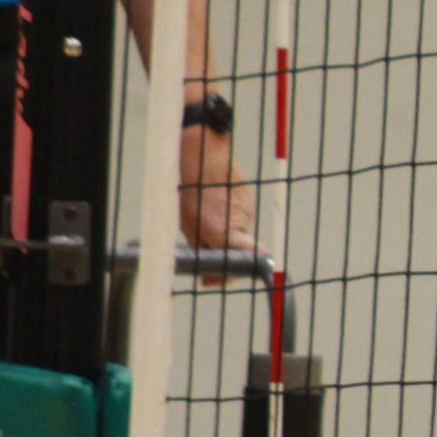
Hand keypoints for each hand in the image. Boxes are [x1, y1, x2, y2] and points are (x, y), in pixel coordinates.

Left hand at [179, 129, 259, 285]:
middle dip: (219, 255)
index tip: (210, 279)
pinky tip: (210, 210)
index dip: (228, 275)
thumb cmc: (191, 190)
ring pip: (236, 234)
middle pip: (235, 251)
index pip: (245, 260)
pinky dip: (226, 220)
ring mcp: (247, 210)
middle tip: (200, 253)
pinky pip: (238, 219)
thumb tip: (207, 267)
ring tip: (200, 223)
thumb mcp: (189, 224)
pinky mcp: (247, 201)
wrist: (203, 157)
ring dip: (222, 235)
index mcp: (223, 230)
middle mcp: (241, 222)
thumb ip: (202, 247)